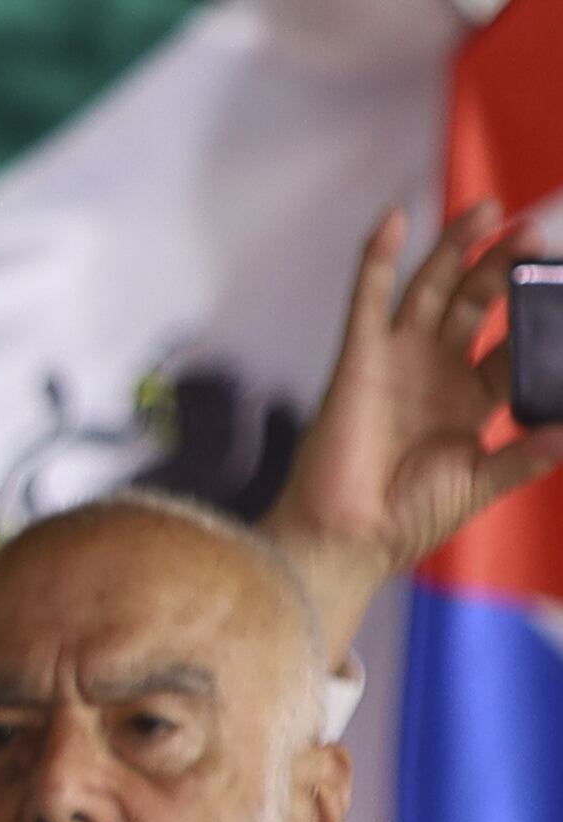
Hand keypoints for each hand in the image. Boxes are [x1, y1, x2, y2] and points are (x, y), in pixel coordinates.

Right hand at [265, 200, 562, 654]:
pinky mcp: (359, 360)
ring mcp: (397, 361)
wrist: (349, 539)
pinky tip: (394, 221)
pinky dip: (376, 260)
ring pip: (432, 290)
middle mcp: (436, 371)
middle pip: (477, 302)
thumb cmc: (409, 519)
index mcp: (472, 401)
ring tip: (492, 212)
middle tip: (538, 234)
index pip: (515, 342)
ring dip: (457, 249)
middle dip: (506, 266)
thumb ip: (526, 456)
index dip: (543, 315)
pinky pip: (367, 301)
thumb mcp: (482, 484)